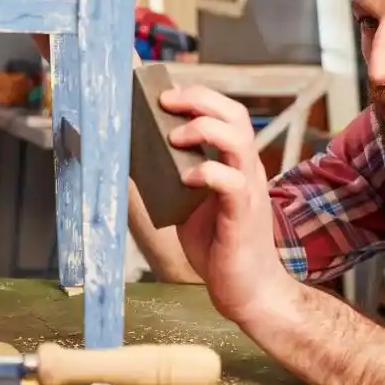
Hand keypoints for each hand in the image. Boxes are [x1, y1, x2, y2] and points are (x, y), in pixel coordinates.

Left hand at [162, 85, 290, 322]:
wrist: (248, 290)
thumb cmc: (219, 247)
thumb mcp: (189, 203)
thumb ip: (173, 178)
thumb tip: (135, 155)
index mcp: (236, 163)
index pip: (227, 113)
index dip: (198, 96)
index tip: (165, 94)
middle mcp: (247, 170)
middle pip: (236, 115)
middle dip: (199, 99)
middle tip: (165, 102)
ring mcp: (249, 191)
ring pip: (238, 140)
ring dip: (203, 129)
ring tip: (175, 137)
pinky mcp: (244, 216)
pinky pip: (233, 183)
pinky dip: (208, 173)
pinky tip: (186, 179)